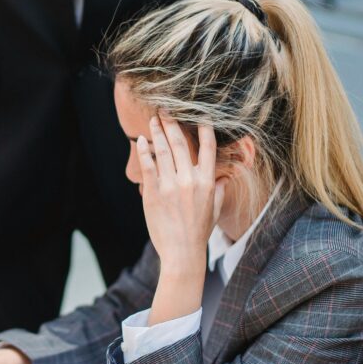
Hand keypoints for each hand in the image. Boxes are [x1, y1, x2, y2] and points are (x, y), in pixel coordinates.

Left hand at [136, 116, 224, 273]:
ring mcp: (170, 186)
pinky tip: (141, 141)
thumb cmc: (198, 233)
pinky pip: (148, 166)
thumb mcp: (214, 211)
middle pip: (181, 143)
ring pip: (163, 150)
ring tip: (153, 120)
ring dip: (157, 132)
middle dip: (173, 123)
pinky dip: (144, 151)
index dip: (204, 129)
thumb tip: (221, 180)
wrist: (182, 253)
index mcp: (207, 182)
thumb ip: (217, 192)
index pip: (207, 149)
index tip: (199, 116)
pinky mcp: (153, 193)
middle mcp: (189, 180)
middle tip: (166, 110)